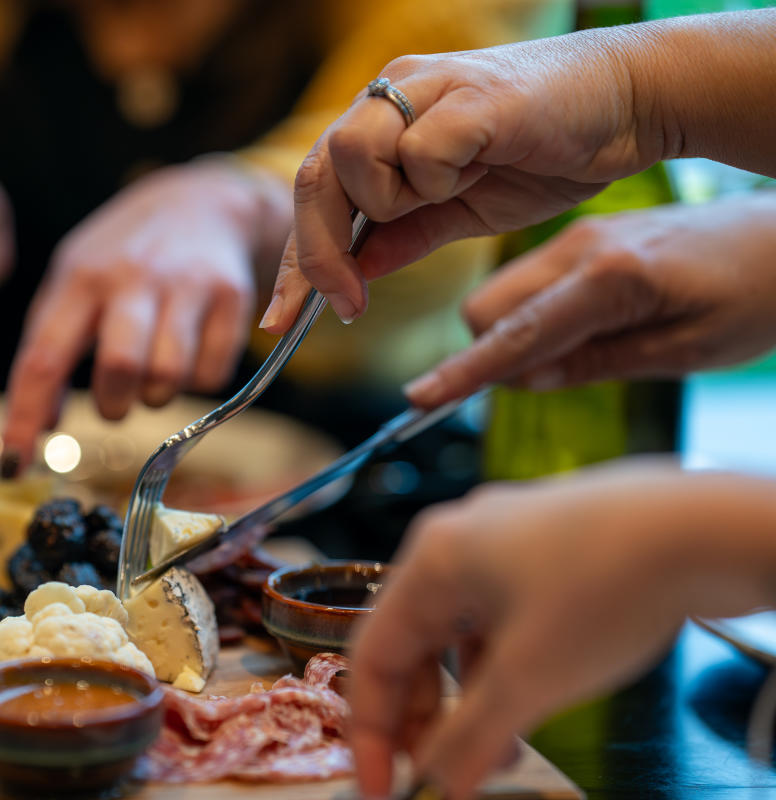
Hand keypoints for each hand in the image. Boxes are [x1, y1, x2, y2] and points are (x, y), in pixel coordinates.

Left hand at [0, 161, 284, 471]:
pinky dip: (196, 381)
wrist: (201, 201)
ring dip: (155, 396)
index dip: (25, 417)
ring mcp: (186, 284)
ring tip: (153, 371)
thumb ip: (51, 348)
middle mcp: (132, 277)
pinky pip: (211, 375)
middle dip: (113, 405)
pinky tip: (189, 352)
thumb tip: (39, 428)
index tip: (13, 463)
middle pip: (119, 370)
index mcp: (79, 277)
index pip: (43, 358)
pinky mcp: (232, 296)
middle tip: (115, 401)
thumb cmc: (123, 257)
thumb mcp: (74, 281)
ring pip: (168, 379)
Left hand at [261, 30, 649, 330]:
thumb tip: (352, 274)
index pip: (314, 192)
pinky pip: (419, 148)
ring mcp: (425, 89)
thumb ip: (403, 237)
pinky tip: (477, 170)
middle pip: (314, 175)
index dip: (296, 259)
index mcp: (381, 124)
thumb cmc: (543, 153)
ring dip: (387, 202)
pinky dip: (436, 176)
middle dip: (319, 253)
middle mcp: (390, 96)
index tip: (281, 320)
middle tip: (346, 303)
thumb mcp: (459, 212)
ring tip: (444, 195)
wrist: (627, 107)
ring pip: (352, 155)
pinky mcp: (467, 93)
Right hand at [348, 460, 775, 798]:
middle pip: (414, 643)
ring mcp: (505, 540)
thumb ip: (471, 739)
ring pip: (461, 634)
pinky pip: (501, 618)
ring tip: (502, 751)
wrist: (705, 527)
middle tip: (445, 773)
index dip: (371, 730)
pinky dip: (504, 667)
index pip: (372, 655)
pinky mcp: (550, 548)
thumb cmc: (604, 587)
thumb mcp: (529, 679)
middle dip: (426, 717)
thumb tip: (437, 786)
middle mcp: (456, 541)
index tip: (381, 789)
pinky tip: (530, 700)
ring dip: (470, 699)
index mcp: (430, 559)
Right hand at [404, 192, 775, 406]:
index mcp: (611, 276)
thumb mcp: (689, 350)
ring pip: (500, 294)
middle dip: (489, 352)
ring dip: (511, 334)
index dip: (466, 373)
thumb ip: (597, 363)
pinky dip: (530, 315)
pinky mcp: (582, 238)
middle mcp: (581, 246)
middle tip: (542, 382)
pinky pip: (527, 282)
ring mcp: (577, 237)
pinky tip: (580, 328)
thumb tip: (523, 380)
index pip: (516, 335)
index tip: (420, 401)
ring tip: (575, 354)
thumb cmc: (758, 295)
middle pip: (486, 307)